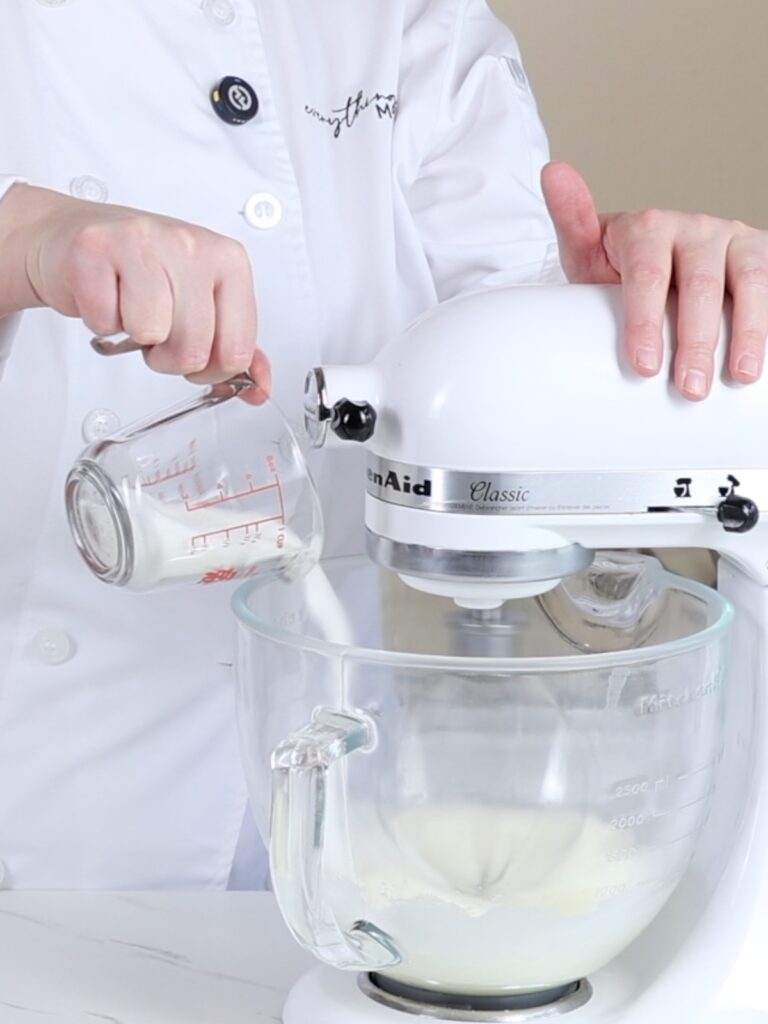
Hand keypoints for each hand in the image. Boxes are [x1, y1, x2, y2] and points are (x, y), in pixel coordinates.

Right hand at [0, 184, 268, 399]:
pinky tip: (106, 296)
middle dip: (168, 356)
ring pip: (151, 333)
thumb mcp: (201, 304)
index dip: (209, 368)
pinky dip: (100, 323)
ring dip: (134, 338)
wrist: (72, 238)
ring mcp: (144, 242)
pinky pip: (105, 322)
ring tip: (130, 309)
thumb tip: (260, 387)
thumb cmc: (142, 271)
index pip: (236, 350)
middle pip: (193, 349)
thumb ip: (235, 346)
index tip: (194, 349)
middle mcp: (192, 246)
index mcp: (229, 261)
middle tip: (156, 329)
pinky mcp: (97, 249)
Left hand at [541, 161, 767, 400]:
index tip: (644, 366)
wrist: (650, 259)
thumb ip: (572, 220)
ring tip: (740, 376)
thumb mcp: (587, 250)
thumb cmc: (616, 266)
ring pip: (750, 282)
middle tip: (689, 388)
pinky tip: (764, 358)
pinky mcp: (761, 256)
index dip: (646, 322)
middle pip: (699, 285)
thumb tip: (554, 173)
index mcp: (649, 227)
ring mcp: (733, 241)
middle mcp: (695, 228)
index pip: (648, 275)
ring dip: (747, 333)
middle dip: (695, 342)